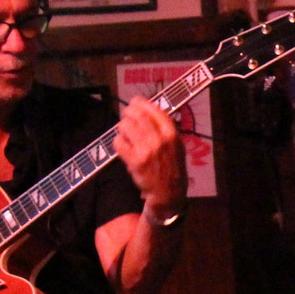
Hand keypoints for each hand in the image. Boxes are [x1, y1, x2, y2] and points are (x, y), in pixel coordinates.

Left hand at [114, 97, 187, 220]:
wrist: (168, 191)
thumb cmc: (172, 167)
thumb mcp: (176, 145)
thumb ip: (165, 129)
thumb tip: (149, 111)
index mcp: (172, 134)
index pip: (155, 111)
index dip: (142, 104)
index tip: (135, 101)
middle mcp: (160, 140)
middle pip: (138, 116)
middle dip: (128, 112)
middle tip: (125, 114)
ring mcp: (146, 150)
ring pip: (126, 127)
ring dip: (122, 126)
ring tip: (123, 130)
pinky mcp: (134, 161)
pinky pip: (119, 143)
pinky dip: (118, 141)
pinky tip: (122, 144)